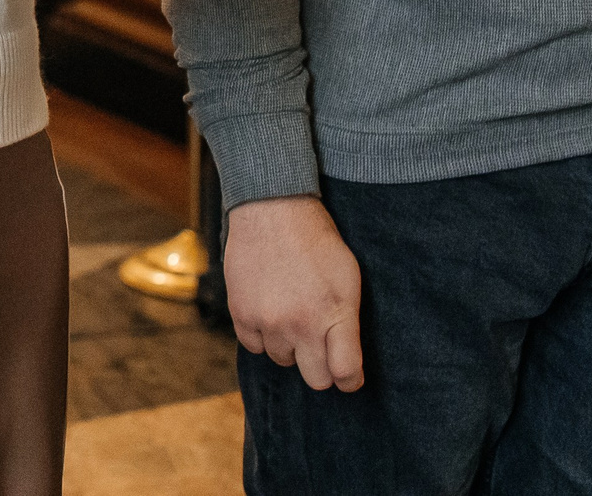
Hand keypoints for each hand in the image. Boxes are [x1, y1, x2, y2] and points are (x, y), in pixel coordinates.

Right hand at [223, 196, 364, 391]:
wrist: (273, 211)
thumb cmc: (317, 243)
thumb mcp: (349, 279)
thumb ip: (349, 323)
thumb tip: (348, 363)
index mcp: (334, 315)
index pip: (345, 373)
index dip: (350, 380)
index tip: (348, 376)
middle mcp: (301, 325)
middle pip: (316, 379)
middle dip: (322, 367)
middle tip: (320, 346)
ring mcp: (268, 321)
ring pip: (283, 361)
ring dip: (289, 346)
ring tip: (291, 316)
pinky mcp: (241, 314)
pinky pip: (254, 347)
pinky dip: (263, 336)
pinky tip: (269, 313)